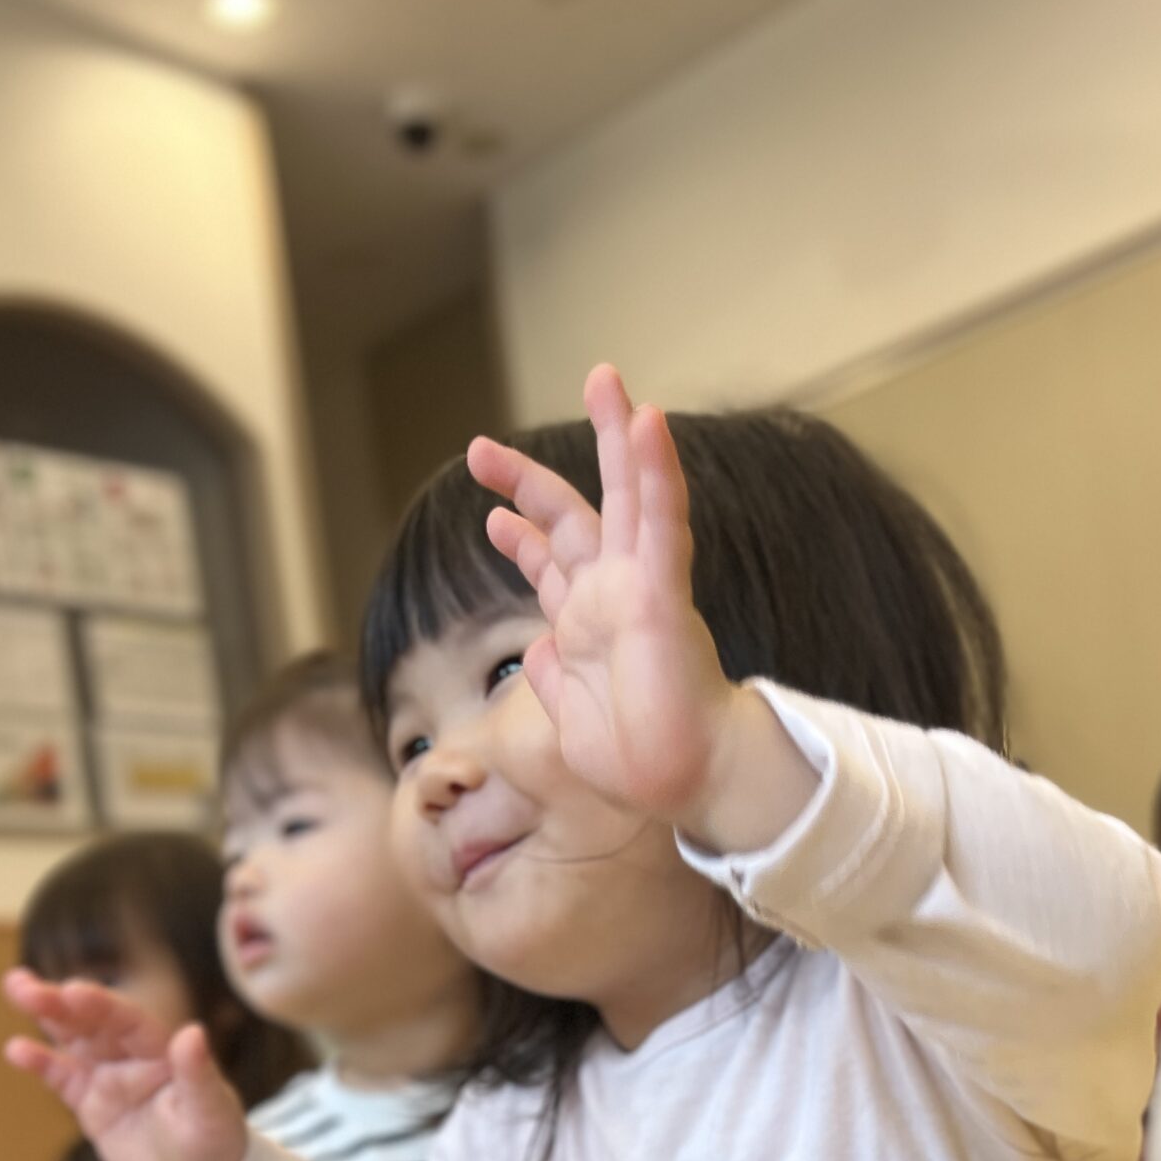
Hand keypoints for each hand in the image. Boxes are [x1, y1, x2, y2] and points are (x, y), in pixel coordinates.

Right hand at [3, 970, 247, 1160]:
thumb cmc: (217, 1146)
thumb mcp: (211, 1113)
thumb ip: (198, 1074)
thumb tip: (193, 1032)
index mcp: (164, 1051)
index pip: (128, 1020)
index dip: (99, 1004)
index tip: (71, 991)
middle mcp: (134, 1057)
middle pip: (92, 1022)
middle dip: (58, 1002)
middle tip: (20, 984)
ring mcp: (111, 1079)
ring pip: (73, 1040)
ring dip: (46, 1016)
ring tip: (14, 987)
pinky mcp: (93, 1106)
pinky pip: (63, 1079)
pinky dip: (41, 1064)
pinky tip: (17, 1049)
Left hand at [468, 364, 742, 826]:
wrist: (683, 781)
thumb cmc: (635, 759)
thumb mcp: (569, 717)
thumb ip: (553, 677)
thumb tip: (537, 648)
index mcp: (586, 624)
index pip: (551, 563)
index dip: (520, 535)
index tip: (491, 512)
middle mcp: (612, 595)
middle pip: (574, 516)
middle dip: (527, 479)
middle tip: (477, 447)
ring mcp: (640, 587)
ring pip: (629, 496)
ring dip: (618, 437)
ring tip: (604, 378)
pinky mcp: (665, 592)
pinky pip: (663, 521)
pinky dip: (657, 472)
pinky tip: (648, 421)